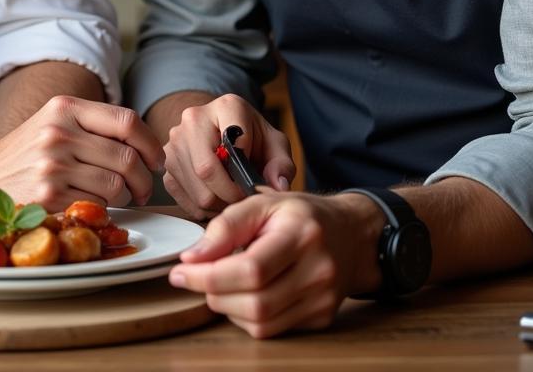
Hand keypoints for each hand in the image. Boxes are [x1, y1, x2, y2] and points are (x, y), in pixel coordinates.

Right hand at [0, 95, 163, 209]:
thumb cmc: (26, 153)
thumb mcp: (54, 122)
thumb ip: (93, 124)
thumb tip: (146, 141)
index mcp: (64, 107)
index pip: (127, 120)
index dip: (150, 143)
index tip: (156, 159)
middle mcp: (59, 133)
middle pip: (127, 157)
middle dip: (145, 178)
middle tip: (144, 189)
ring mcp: (53, 166)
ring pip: (117, 185)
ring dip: (127, 197)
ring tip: (122, 199)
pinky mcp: (49, 198)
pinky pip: (98, 206)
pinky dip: (107, 210)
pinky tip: (99, 208)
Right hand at [162, 94, 294, 217]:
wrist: (223, 131)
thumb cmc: (251, 139)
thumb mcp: (275, 145)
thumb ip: (282, 164)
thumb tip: (277, 186)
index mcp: (226, 107)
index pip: (232, 146)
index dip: (245, 176)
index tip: (254, 184)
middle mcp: (193, 117)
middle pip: (207, 170)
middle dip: (230, 195)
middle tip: (243, 199)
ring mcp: (175, 140)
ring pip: (197, 191)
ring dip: (218, 205)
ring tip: (231, 197)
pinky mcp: (165, 162)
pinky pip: (183, 198)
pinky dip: (202, 208)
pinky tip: (215, 197)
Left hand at [168, 191, 369, 337]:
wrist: (352, 233)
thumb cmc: (301, 215)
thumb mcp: (263, 203)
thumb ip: (226, 225)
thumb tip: (192, 257)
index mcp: (302, 234)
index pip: (251, 268)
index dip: (209, 274)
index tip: (180, 271)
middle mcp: (318, 271)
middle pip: (255, 302)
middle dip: (213, 292)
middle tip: (196, 276)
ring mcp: (323, 300)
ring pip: (261, 323)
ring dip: (227, 307)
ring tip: (219, 283)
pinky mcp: (321, 318)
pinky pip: (272, 330)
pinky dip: (247, 317)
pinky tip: (243, 295)